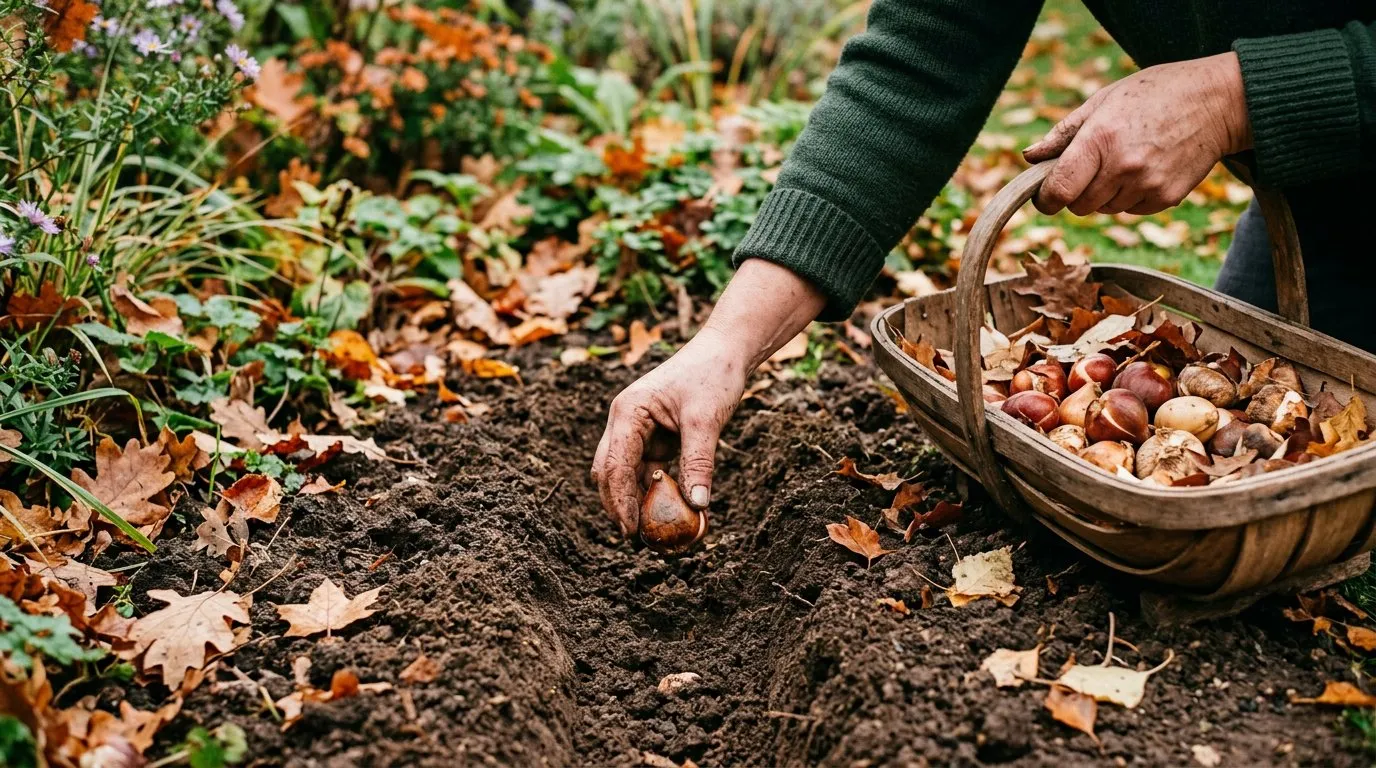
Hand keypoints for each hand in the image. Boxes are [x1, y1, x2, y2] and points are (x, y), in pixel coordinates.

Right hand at [591, 259, 825, 539]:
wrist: (725, 351)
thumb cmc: (713, 376)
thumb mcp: (706, 420)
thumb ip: (699, 463)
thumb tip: (697, 507)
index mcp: (628, 412)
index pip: (615, 465)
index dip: (620, 502)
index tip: (630, 532)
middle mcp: (625, 422)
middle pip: (610, 472)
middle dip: (619, 505)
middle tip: (636, 538)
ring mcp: (637, 430)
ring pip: (626, 474)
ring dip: (637, 500)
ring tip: (654, 531)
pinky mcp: (653, 437)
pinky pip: (646, 470)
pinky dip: (654, 490)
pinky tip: (669, 509)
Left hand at [1023, 52, 1251, 215]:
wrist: (1218, 101)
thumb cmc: (1155, 93)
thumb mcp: (1104, 100)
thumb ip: (1064, 133)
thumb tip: (1029, 157)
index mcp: (1101, 139)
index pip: (1058, 190)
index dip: (1045, 199)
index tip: (1045, 196)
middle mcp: (1123, 167)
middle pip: (1078, 206)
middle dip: (1076, 192)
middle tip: (1093, 166)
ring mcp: (1147, 185)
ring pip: (1104, 210)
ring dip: (1105, 193)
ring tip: (1127, 159)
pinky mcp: (1166, 198)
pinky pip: (1131, 210)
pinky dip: (1130, 196)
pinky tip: (1146, 168)